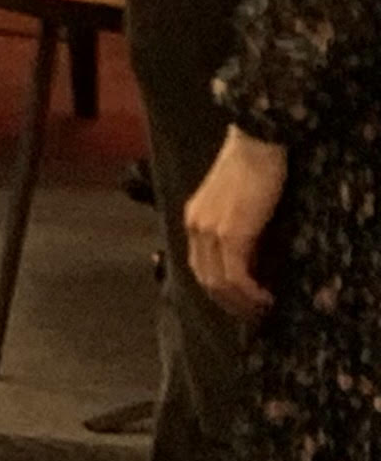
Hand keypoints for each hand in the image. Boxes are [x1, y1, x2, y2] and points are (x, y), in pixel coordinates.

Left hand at [186, 127, 287, 324]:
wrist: (257, 145)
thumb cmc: (252, 171)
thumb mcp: (235, 206)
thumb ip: (234, 231)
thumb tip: (248, 265)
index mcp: (194, 220)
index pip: (199, 266)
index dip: (219, 291)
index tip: (242, 304)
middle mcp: (195, 226)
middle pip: (205, 279)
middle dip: (229, 304)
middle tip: (255, 315)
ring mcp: (210, 230)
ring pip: (218, 282)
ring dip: (241, 303)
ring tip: (263, 310)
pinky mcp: (231, 233)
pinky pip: (235, 274)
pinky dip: (250, 292)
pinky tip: (266, 297)